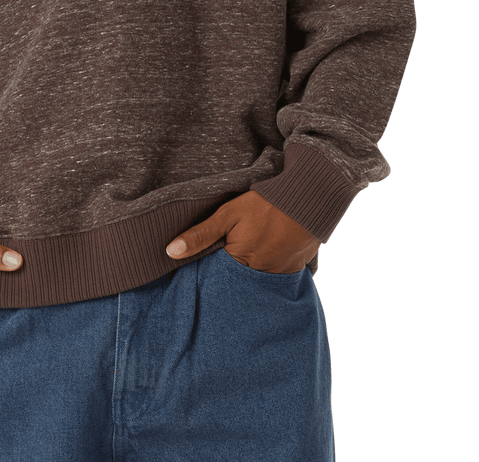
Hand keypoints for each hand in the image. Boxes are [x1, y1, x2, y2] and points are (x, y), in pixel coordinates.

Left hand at [165, 191, 319, 273]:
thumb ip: (200, 235)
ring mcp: (282, 274)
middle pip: (241, 281)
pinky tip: (272, 253)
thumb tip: (170, 252)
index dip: (213, 269)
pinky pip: (281, 277)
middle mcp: (262, 275)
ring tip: (254, 253)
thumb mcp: (228, 214)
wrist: (308, 197)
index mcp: (241, 262)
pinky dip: (275, 268)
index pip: (219, 276)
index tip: (210, 262)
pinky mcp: (299, 269)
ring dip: (255, 271)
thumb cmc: (265, 204)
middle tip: (236, 253)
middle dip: (234, 274)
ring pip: (261, 280)